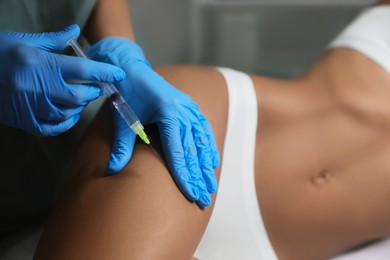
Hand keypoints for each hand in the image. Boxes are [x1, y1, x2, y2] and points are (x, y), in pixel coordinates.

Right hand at [0, 24, 124, 135]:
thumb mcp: (25, 41)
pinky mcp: (22, 120)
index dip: (104, 72)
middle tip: (97, 88)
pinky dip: (64, 124)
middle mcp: (38, 86)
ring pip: (66, 113)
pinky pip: (50, 128)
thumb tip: (75, 30)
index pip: (82, 70)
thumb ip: (54, 39)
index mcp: (41, 64)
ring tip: (81, 100)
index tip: (119, 74)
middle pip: (78, 96)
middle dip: (93, 92)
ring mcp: (30, 106)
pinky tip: (68, 116)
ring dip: (79, 108)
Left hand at [88, 37, 219, 206]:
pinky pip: (203, 130)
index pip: (178, 152)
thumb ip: (121, 146)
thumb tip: (112, 171)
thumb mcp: (123, 119)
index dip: (185, 175)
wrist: (132, 68)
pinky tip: (213, 161)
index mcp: (168, 113)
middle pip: (193, 150)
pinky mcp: (191, 107)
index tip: (191, 194)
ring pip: (201, 142)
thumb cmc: (126, 92)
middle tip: (204, 198)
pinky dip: (209, 146)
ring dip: (206, 165)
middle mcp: (184, 111)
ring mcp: (190, 108)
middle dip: (198, 176)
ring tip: (211, 185)